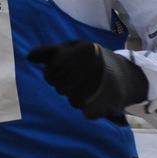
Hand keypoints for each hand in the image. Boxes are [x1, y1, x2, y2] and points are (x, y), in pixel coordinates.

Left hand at [26, 40, 149, 119]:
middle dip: (64, 84)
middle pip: (59, 87)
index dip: (53, 74)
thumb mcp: (73, 47)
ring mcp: (98, 88)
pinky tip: (95, 96)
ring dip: (76, 95)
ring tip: (89, 86)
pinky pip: (84, 110)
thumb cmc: (94, 59)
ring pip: (71, 100)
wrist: (128, 75)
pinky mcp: (104, 103)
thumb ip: (50, 52)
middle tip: (78, 79)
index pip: (50, 73)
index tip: (64, 71)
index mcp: (82, 51)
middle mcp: (91, 68)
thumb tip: (29, 57)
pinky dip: (87, 105)